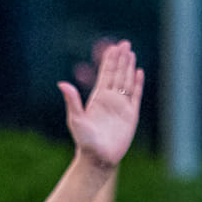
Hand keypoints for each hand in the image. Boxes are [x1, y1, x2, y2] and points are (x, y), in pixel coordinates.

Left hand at [60, 40, 144, 168]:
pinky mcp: (131, 115)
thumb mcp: (76, 119)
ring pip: (127, 82)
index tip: (113, 47)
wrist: (98, 158)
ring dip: (129, 67)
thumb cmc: (85, 141)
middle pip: (117, 74)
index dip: (109, 61)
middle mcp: (110, 100)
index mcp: (97, 98)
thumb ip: (72, 101)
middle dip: (121, 59)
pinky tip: (139, 72)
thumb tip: (62, 84)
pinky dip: (138, 84)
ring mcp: (121, 107)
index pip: (105, 75)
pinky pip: (136, 96)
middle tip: (125, 43)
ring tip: (132, 53)